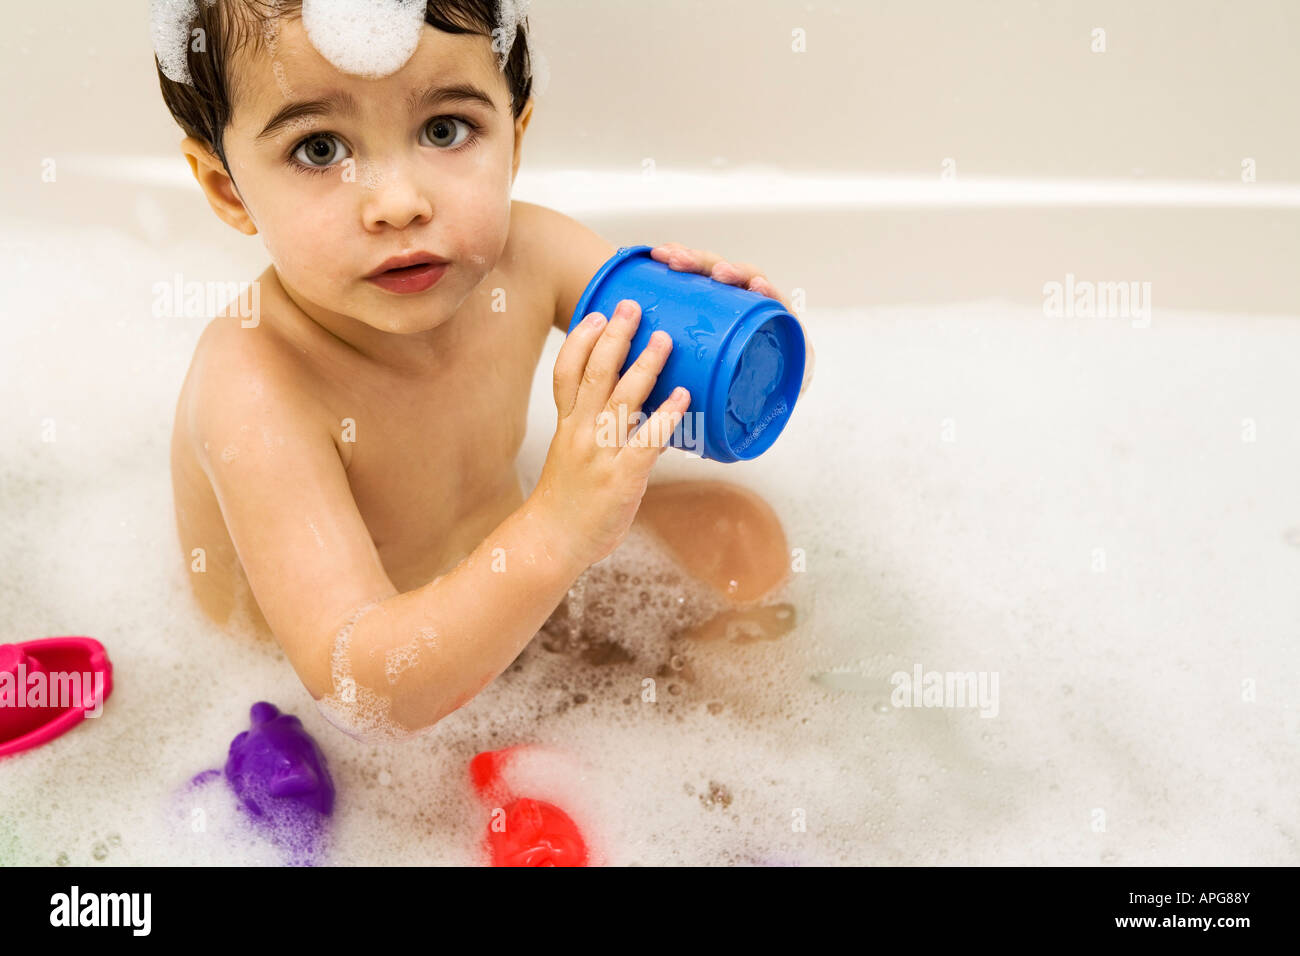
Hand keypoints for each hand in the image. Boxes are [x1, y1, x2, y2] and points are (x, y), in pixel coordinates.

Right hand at [532, 299, 690, 568]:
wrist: (553, 542)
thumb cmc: (567, 501)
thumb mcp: (576, 456)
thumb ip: (602, 431)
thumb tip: (647, 412)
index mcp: (568, 425)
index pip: (568, 371)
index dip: (582, 340)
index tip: (597, 315)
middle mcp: (581, 431)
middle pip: (596, 373)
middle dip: (615, 336)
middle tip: (632, 308)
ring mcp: (601, 452)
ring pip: (623, 398)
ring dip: (645, 365)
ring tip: (664, 339)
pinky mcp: (623, 476)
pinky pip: (647, 440)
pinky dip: (667, 416)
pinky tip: (683, 396)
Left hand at [650, 242, 814, 396]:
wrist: (773, 393)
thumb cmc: (726, 375)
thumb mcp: (690, 363)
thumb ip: (667, 352)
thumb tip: (627, 346)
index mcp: (712, 303)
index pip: (695, 274)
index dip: (679, 258)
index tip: (659, 254)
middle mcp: (736, 299)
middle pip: (717, 272)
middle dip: (698, 260)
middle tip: (678, 260)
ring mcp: (760, 308)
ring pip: (747, 280)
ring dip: (733, 272)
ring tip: (721, 273)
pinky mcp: (784, 323)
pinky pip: (777, 306)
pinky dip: (770, 294)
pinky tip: (759, 288)